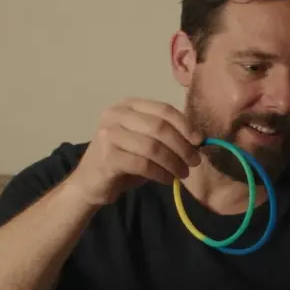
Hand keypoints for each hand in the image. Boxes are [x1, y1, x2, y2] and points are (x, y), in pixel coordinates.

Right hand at [66, 98, 204, 206]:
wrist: (90, 183)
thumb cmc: (122, 162)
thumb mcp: (145, 142)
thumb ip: (165, 136)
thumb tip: (197, 140)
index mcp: (128, 106)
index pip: (163, 109)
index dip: (185, 125)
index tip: (199, 141)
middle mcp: (115, 115)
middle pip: (160, 127)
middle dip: (182, 146)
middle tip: (194, 162)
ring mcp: (109, 134)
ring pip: (153, 147)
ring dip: (173, 162)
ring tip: (183, 173)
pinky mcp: (107, 157)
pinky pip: (143, 164)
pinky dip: (160, 173)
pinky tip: (167, 179)